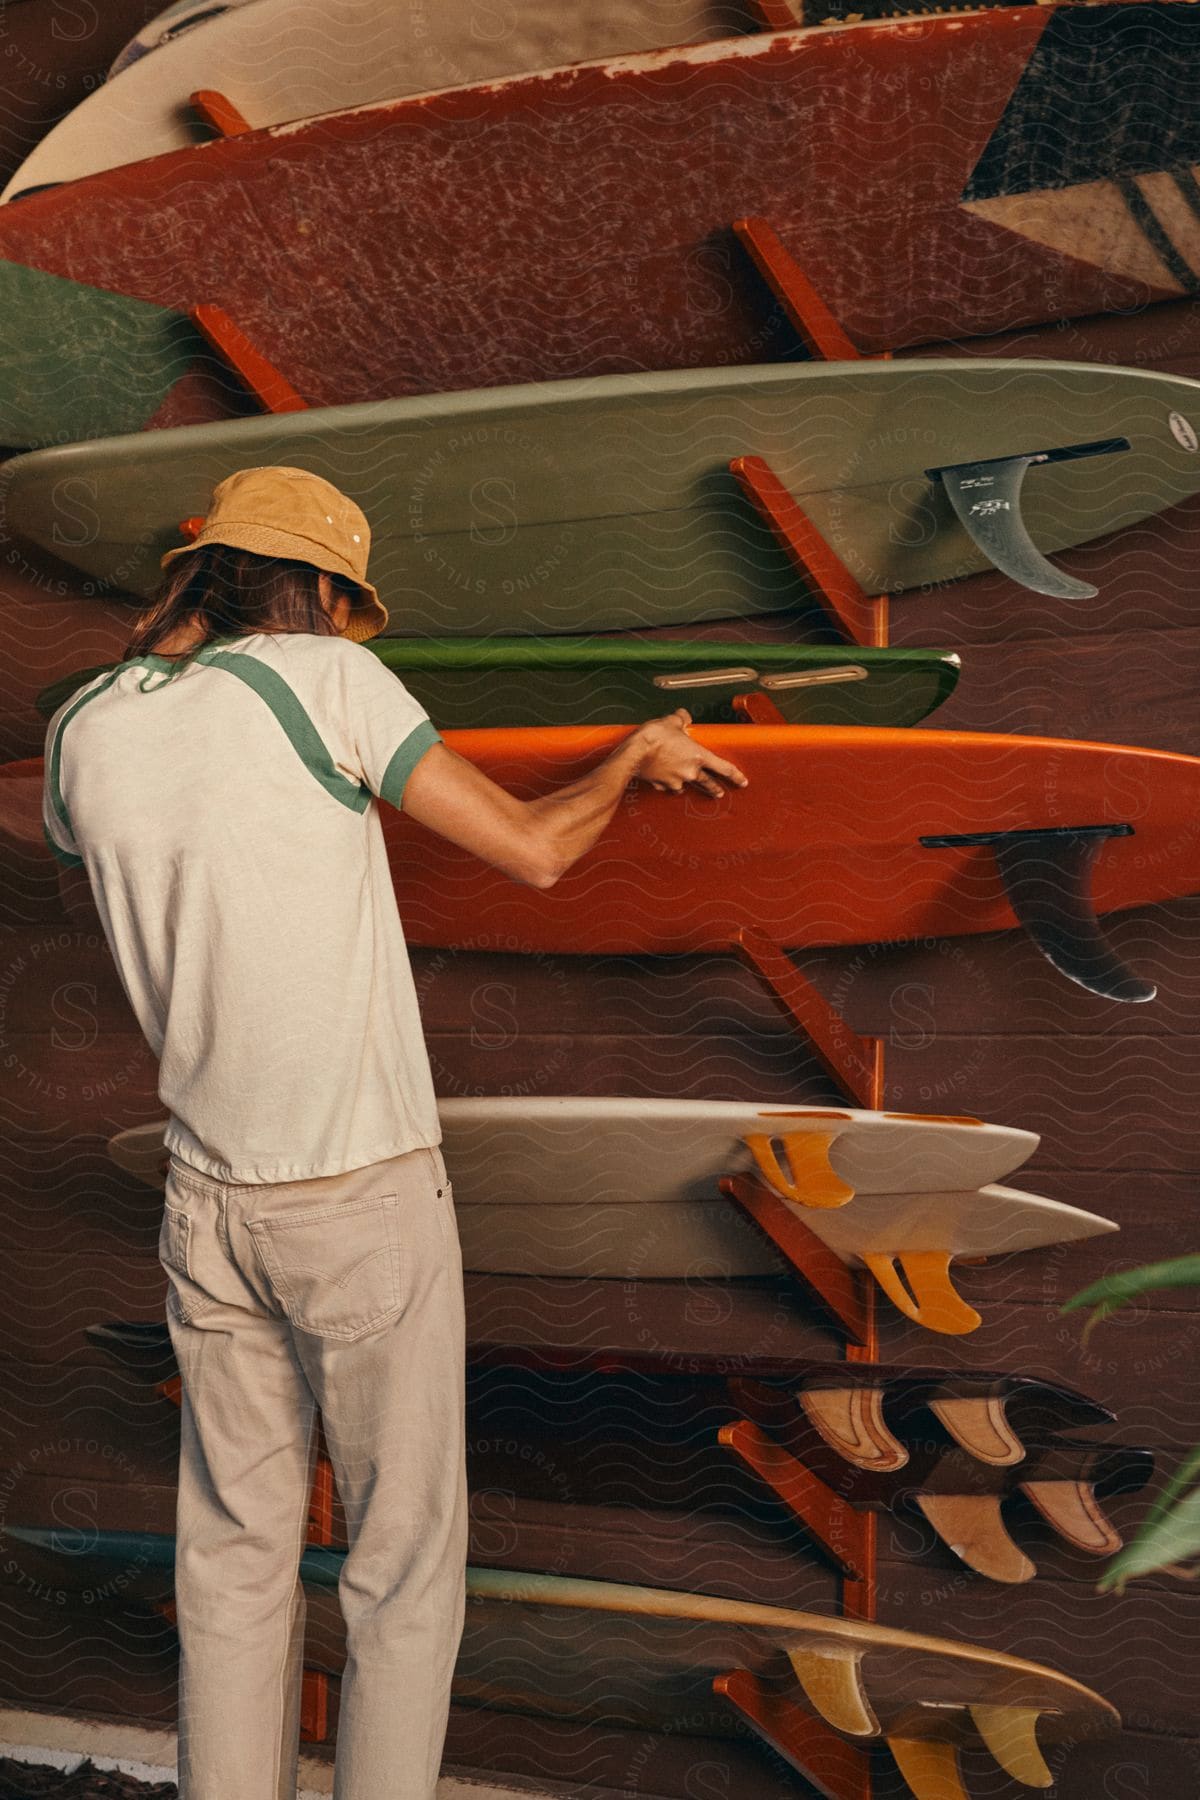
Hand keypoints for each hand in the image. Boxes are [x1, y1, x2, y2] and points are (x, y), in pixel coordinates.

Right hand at [630, 709, 748, 797]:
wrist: (633, 753)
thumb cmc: (653, 738)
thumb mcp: (671, 721)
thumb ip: (681, 719)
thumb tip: (683, 716)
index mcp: (698, 756)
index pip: (724, 768)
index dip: (735, 776)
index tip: (742, 782)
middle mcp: (690, 772)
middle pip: (708, 784)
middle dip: (715, 789)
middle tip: (719, 793)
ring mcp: (676, 781)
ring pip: (686, 786)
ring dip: (687, 785)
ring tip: (686, 785)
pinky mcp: (662, 785)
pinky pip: (667, 786)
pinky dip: (667, 783)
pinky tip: (663, 778)